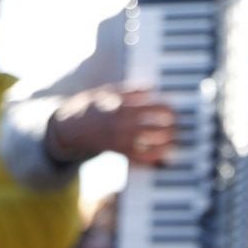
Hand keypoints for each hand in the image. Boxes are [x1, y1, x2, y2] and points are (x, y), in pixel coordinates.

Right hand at [46, 85, 175, 165]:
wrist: (70, 125)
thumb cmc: (92, 105)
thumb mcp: (109, 91)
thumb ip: (132, 90)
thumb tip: (152, 88)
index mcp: (120, 105)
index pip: (151, 107)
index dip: (166, 110)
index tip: (173, 110)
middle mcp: (120, 124)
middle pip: (153, 128)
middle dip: (169, 128)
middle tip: (177, 127)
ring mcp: (118, 140)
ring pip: (148, 145)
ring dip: (164, 144)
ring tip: (174, 142)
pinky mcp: (117, 152)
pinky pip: (138, 158)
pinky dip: (152, 159)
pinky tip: (162, 158)